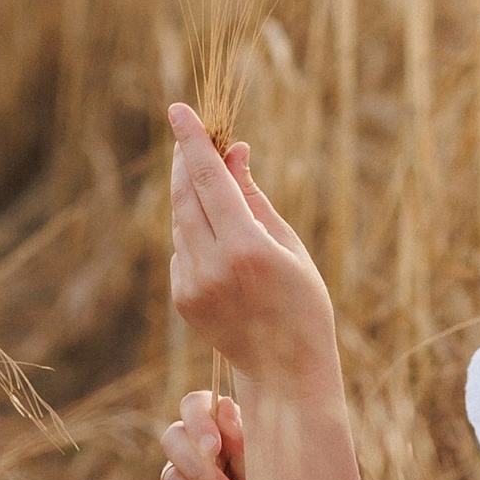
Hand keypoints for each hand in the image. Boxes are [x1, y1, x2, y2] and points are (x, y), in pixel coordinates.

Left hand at [167, 106, 338, 390]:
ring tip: (217, 190)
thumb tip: (233, 150)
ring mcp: (192, 285)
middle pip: (185, 195)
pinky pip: (182, 249)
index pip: (208, 180)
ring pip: (180, 221)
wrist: (285, 370)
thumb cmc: (302, 301)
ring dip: (192, 196)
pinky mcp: (182, 299)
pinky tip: (220, 244)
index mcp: (246, 248)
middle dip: (186, 160)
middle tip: (190, 134)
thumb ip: (253, 196)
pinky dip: (194, 233)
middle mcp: (212, 266)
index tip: (178, 110)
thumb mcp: (288, 244)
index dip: (192, 141)